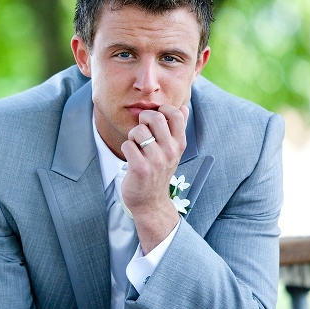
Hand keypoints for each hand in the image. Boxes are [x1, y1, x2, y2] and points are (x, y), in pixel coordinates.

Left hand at [119, 104, 188, 252]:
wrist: (151, 201)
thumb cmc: (159, 172)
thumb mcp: (173, 151)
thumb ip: (178, 128)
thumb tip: (183, 106)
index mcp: (179, 144)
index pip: (176, 113)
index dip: (162, 109)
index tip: (154, 119)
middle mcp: (170, 151)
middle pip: (155, 117)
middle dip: (144, 119)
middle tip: (142, 130)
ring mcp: (156, 160)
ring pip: (138, 130)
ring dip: (132, 136)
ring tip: (136, 146)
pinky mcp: (141, 168)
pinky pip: (127, 145)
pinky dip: (126, 147)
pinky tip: (131, 156)